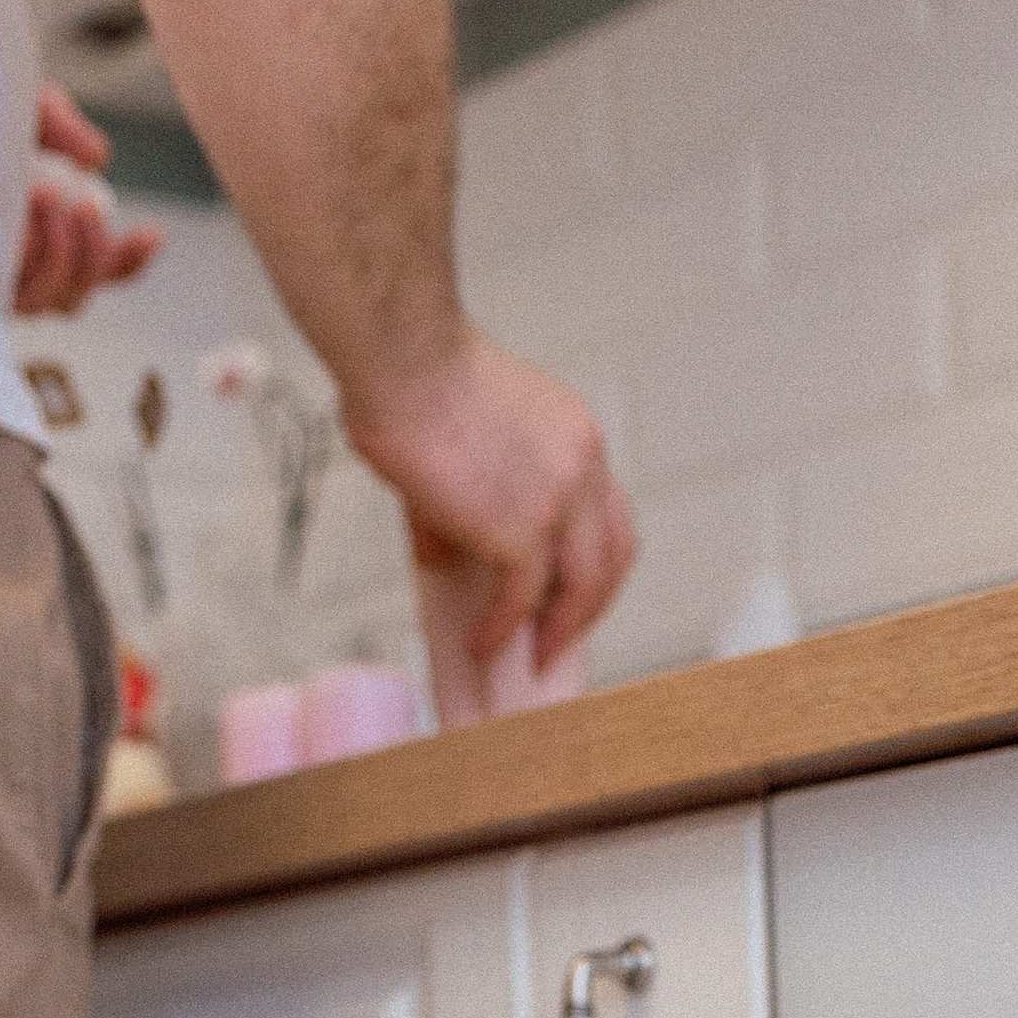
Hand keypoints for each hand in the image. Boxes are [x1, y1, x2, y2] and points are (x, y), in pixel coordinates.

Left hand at [12, 86, 163, 316]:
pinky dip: (30, 251)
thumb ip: (62, 128)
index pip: (94, 271)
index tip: (153, 232)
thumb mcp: (19, 107)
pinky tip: (30, 204)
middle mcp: (13, 272)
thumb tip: (97, 159)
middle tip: (85, 205)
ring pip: (52, 300)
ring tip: (50, 196)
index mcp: (36, 241)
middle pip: (76, 298)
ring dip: (62, 254)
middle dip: (93, 256)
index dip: (127, 262)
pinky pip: (12, 290)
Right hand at [348, 324, 638, 666]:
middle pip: (615, 556)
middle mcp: (583, 467)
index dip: (594, 560)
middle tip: (557, 637)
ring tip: (531, 657)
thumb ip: (472, 494)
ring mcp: (559, 501)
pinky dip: (504, 630)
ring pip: (584, 586)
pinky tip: (482, 645)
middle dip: (589, 605)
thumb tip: (444, 552)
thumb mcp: (469, 434)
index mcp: (577, 437)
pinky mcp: (522, 529)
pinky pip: (522, 599)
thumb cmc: (415, 378)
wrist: (403, 360)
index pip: (610, 514)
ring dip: (560, 630)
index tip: (569, 589)